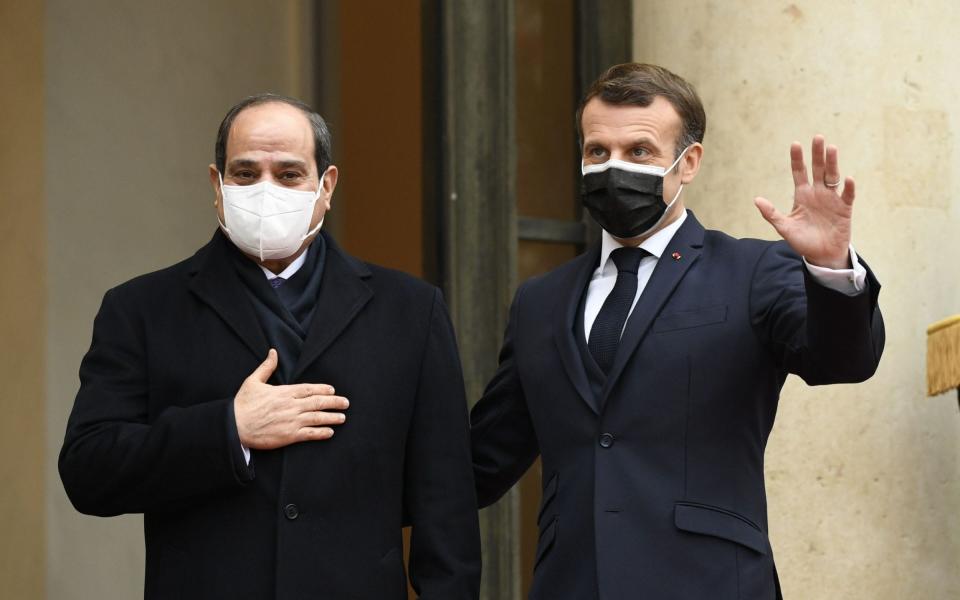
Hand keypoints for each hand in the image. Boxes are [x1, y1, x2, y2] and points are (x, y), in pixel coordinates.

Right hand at [234, 349, 347, 448]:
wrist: (234, 425)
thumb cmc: (242, 404)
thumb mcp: (253, 381)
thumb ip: (266, 367)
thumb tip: (273, 352)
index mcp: (284, 392)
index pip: (309, 389)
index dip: (323, 389)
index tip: (333, 390)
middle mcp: (291, 405)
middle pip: (318, 402)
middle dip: (334, 402)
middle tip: (346, 403)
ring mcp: (291, 421)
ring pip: (317, 417)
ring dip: (332, 417)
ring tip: (342, 417)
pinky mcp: (288, 435)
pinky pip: (309, 434)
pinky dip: (321, 433)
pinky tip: (330, 432)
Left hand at [754, 135, 854, 268]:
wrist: (822, 256)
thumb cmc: (803, 241)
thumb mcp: (784, 228)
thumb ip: (772, 214)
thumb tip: (756, 199)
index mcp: (802, 195)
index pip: (799, 172)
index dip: (797, 159)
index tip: (795, 144)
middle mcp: (818, 193)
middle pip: (818, 169)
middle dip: (817, 154)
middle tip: (817, 137)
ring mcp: (832, 199)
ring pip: (833, 177)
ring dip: (833, 163)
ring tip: (832, 148)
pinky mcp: (844, 209)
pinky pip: (847, 195)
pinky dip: (848, 187)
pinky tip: (847, 178)